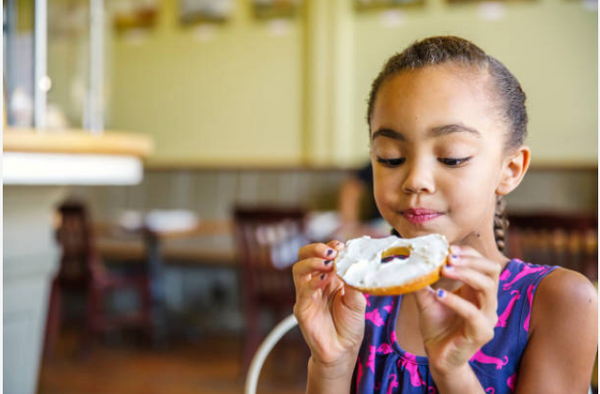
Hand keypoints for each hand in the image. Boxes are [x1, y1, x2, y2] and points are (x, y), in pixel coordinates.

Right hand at [293, 240, 366, 369]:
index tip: (342, 246)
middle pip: (304, 256)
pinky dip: (313, 282)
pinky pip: (303, 291)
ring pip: (299, 269)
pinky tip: (324, 280)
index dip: (331, 247)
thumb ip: (353, 282)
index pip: (323, 254)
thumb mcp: (358, 300)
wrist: (343, 351)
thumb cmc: (349, 325)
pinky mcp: (302, 309)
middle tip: (331, 252)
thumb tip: (352, 262)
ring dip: (312, 262)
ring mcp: (306, 295)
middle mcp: (315, 282)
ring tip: (327, 263)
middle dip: (315, 249)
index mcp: (329, 277)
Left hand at [412, 245, 500, 375]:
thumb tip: (412, 261)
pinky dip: (455, 300)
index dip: (469, 253)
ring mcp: (488, 318)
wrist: (437, 356)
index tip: (448, 249)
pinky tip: (439, 294)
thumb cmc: (436, 326)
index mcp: (478, 291)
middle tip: (448, 257)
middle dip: (470, 260)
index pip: (484, 263)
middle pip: (492, 270)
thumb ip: (424, 281)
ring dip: (465, 274)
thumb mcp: (428, 298)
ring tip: (443, 270)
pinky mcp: (482, 333)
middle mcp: (487, 302)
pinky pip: (473, 313)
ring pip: (487, 287)